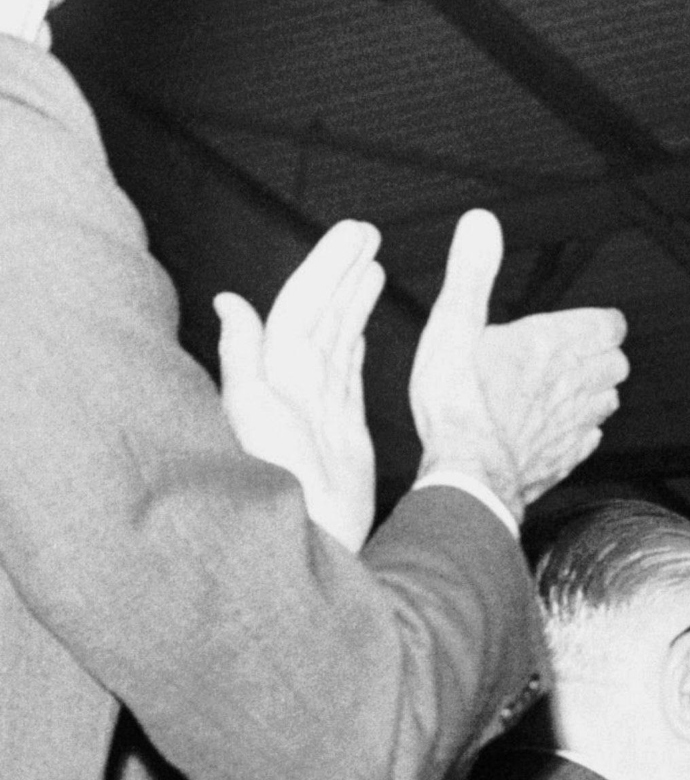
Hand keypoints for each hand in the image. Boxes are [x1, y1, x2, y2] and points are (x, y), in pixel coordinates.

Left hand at [216, 219, 384, 544]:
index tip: (355, 234)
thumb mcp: (256, 418)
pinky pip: (346, 371)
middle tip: (368, 232)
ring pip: (335, 336)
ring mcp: (319, 407)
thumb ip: (243, 358)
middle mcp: (296, 385)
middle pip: (320, 312)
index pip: (302, 305)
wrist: (312, 548)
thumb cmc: (280, 489)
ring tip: (371, 264)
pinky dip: (354, 340)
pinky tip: (361, 322)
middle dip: (341, 269)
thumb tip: (229, 301)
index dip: (326, 266)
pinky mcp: (342, 431)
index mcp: (280, 375)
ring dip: (351, 298)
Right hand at [406, 208, 628, 514]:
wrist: (468, 472)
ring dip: (594, 388)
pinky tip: (558, 425)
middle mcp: (577, 384)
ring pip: (608, 399)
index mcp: (555, 345)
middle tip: (574, 348)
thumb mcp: (453, 323)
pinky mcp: (568, 456)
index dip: (600, 320)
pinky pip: (589, 436)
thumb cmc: (458, 401)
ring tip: (565, 383)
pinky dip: (581, 427)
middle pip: (615, 361)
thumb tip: (482, 224)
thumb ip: (472, 272)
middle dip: (601, 352)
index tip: (587, 320)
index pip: (608, 324)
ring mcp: (577, 423)